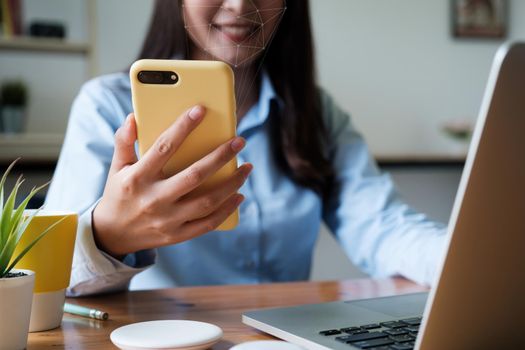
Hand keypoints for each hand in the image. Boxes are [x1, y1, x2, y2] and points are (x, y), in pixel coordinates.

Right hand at [92, 105, 251, 257]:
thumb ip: (124, 142)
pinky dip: (227, 209)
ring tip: (247, 168)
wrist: (113, 236)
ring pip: (207, 201)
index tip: (200, 110)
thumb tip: (133, 117)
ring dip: (231, 183)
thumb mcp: (116, 168)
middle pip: (195, 175)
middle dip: (221, 156)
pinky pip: (208, 223)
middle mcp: (154, 199)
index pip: (164, 147)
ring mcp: (167, 220)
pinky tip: (239, 195)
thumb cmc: (118, 194)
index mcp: (138, 178)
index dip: (182, 127)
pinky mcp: (177, 235)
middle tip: (239, 141)